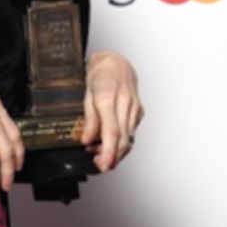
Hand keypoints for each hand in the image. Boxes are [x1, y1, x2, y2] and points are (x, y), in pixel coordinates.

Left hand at [82, 51, 143, 172]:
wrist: (117, 62)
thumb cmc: (101, 75)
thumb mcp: (86, 94)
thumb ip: (89, 119)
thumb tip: (87, 140)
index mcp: (109, 97)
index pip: (112, 131)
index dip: (108, 151)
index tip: (104, 164)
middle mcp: (125, 103)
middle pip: (122, 138)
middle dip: (112, 157)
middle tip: (99, 165)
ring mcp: (135, 107)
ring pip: (129, 138)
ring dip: (115, 151)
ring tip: (99, 153)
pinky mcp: (139, 111)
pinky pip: (131, 131)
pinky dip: (121, 141)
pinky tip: (108, 142)